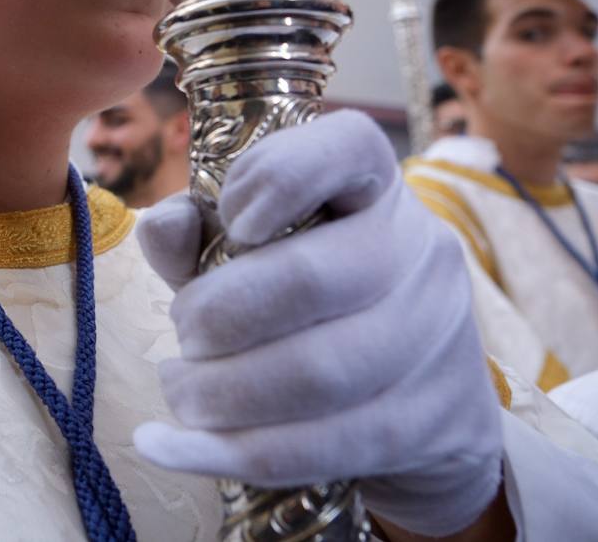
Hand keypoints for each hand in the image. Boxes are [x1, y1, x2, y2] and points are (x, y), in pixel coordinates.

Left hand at [132, 110, 502, 536]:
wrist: (422, 400)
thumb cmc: (313, 303)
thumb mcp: (250, 252)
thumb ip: (198, 233)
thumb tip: (163, 225)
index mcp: (374, 187)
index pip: (349, 146)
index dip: (279, 175)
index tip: (229, 219)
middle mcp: (417, 250)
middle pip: (312, 277)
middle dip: (218, 313)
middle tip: (181, 331)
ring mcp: (434, 338)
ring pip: (316, 373)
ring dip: (221, 390)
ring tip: (181, 390)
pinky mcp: (426, 422)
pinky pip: (318, 446)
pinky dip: (227, 450)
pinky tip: (166, 445)